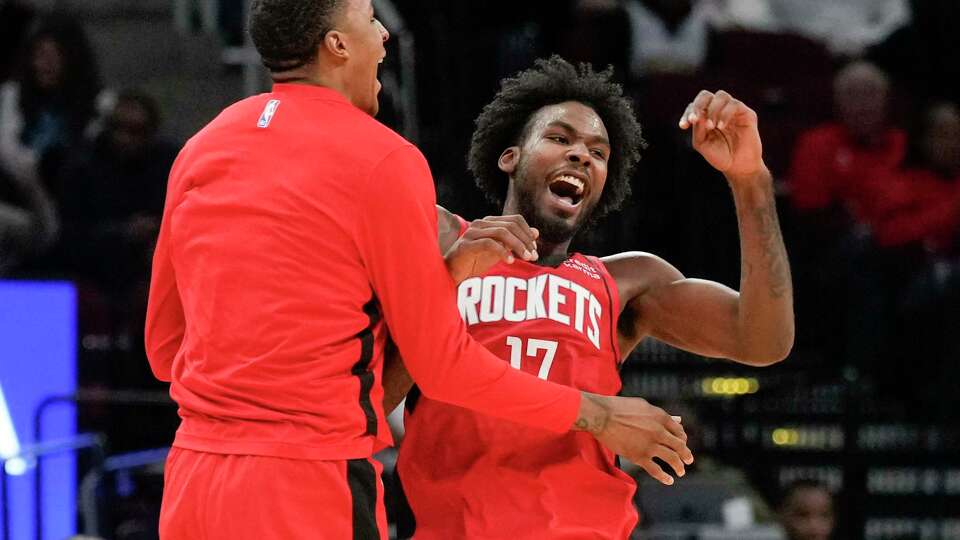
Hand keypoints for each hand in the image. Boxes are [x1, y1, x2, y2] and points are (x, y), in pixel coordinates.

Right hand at [444, 215, 538, 282]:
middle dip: (525, 241)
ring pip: (502, 232)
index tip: (535, 249)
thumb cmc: (474, 262)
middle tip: (534, 256)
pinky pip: (489, 243)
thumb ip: (515, 241)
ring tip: (526, 258)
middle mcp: (481, 223)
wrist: (452, 274)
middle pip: (511, 225)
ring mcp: (472, 232)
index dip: (528, 233)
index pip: (515, 219)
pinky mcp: (466, 244)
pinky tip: (510, 261)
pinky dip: (502, 252)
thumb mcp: (499, 251)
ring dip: (518, 245)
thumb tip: (536, 232)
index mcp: (489, 222)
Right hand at [575, 393, 693, 484]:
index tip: (682, 444)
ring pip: (672, 459)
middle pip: (680, 446)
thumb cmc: (620, 407)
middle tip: (689, 460)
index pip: (679, 431)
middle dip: (686, 455)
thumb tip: (678, 419)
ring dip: (679, 467)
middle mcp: (659, 432)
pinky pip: (656, 470)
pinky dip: (664, 477)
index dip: (682, 439)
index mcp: (661, 417)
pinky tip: (669, 480)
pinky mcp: (639, 457)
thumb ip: (662, 414)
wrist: (602, 416)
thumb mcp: (644, 406)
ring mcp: (650, 445)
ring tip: (681, 471)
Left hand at [679, 90, 763, 180]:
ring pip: (721, 96)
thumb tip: (699, 114)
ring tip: (711, 127)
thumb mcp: (702, 143)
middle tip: (695, 119)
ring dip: (712, 110)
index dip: (688, 113)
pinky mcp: (747, 114)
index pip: (695, 106)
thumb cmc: (720, 156)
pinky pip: (734, 104)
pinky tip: (721, 126)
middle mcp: (719, 110)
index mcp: (706, 116)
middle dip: (698, 105)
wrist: (738, 167)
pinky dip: (725, 114)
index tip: (684, 126)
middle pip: (706, 95)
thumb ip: (698, 128)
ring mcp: (733, 111)